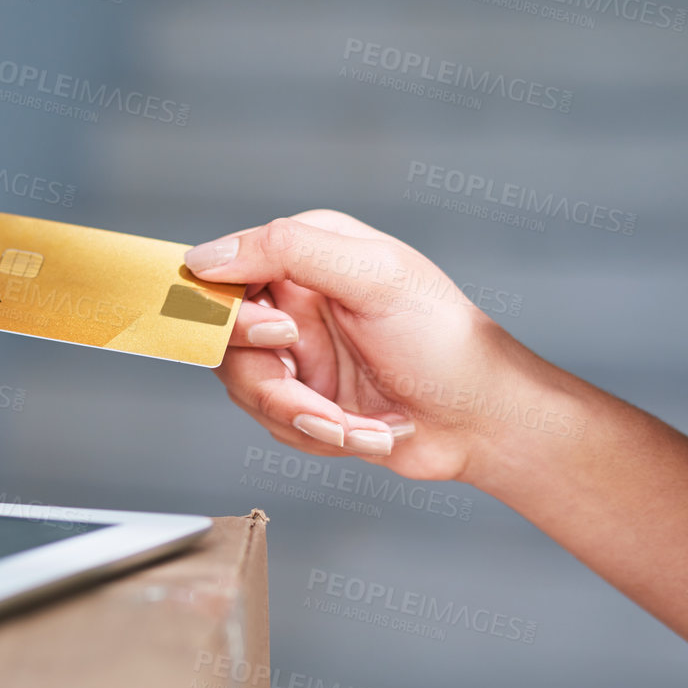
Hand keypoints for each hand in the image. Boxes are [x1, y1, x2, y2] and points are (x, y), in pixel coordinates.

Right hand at [188, 210, 539, 482]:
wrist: (484, 422)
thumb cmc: (445, 342)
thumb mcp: (373, 278)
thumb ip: (287, 251)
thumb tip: (203, 260)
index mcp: (305, 252)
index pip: (224, 270)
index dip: (230, 310)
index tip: (276, 336)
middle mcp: (291, 299)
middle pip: (223, 339)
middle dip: (273, 379)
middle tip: (314, 388)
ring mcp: (293, 353)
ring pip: (245, 388)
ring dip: (305, 416)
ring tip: (356, 424)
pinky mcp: (301, 400)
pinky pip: (272, 423)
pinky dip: (322, 435)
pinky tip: (370, 431)